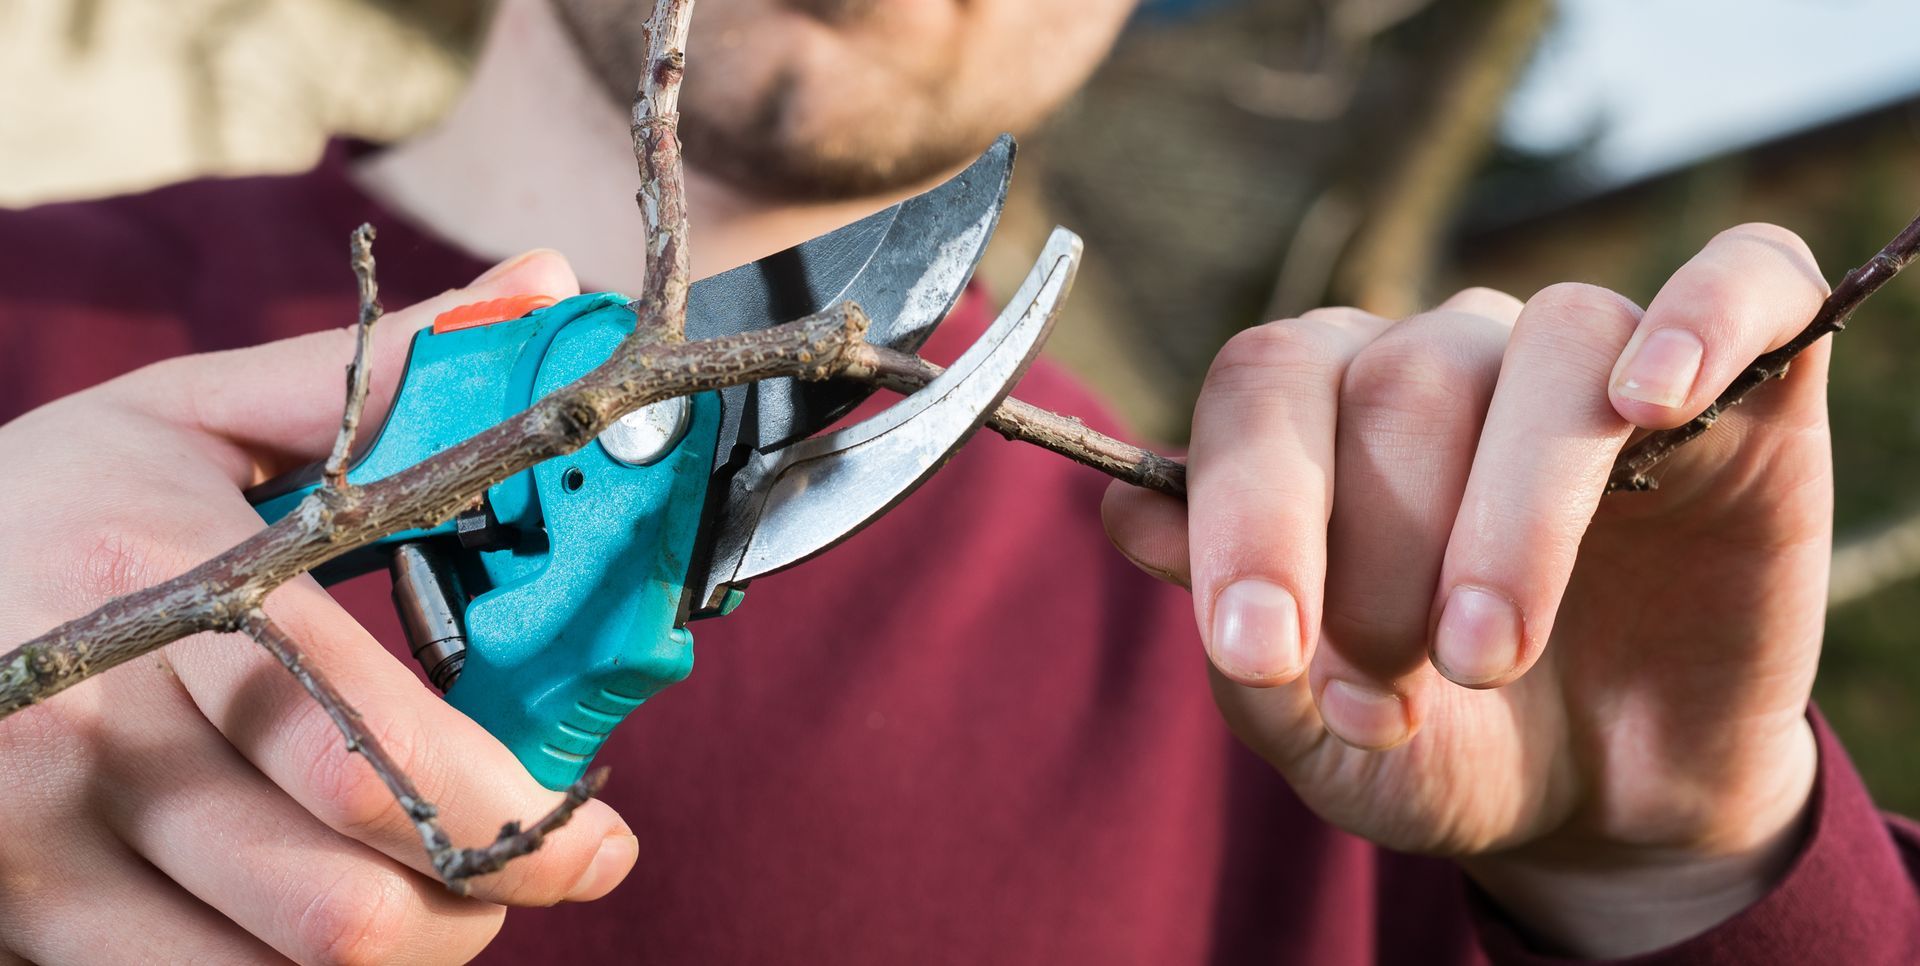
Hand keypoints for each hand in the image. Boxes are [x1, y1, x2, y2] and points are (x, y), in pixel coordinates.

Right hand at [0, 251, 637, 963]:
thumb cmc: (48, 504)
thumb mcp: (193, 415)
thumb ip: (375, 374)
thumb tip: (548, 288)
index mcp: (164, 583)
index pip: (368, 748)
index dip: (516, 823)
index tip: (604, 843)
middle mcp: (95, 727)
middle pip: (342, 903)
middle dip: (484, 903)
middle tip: (545, 865)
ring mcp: (40, 843)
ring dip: (409, 946)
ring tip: (451, 883)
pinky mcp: (18, 916)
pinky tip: (337, 906)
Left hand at [1103, 224, 1833, 955]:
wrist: (1607, 801)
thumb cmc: (1443, 745)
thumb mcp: (1320, 731)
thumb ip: (1234, 641)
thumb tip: (1135, 518)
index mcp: (1324, 412)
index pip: (1263, 387)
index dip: (1252, 511)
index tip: (1259, 647)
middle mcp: (1445, 358)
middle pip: (1395, 378)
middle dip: (1378, 557)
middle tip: (1390, 695)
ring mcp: (1589, 357)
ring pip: (1543, 348)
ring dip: (1508, 518)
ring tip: (1488, 654)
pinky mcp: (1740, 381)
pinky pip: (1734, 285)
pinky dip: (1696, 323)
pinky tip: (1654, 402)